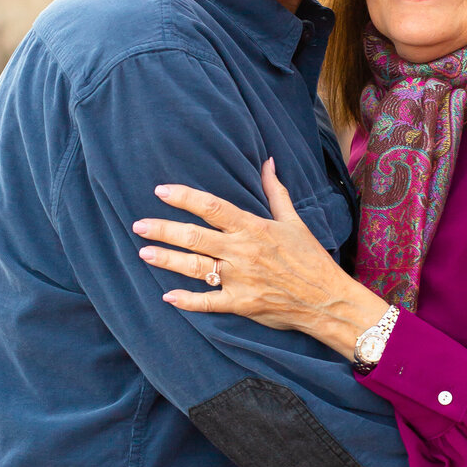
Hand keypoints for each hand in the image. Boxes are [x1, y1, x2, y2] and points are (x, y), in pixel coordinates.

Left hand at [132, 160, 386, 359]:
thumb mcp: (294, 221)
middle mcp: (242, 252)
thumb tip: (268, 162)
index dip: (184, 197)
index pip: (212, 207)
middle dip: (164, 229)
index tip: (161, 191)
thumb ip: (276, 192)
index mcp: (253, 228)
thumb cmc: (310, 259)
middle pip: (194, 237)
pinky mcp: (241, 304)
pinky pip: (208, 302)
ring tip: (145, 253)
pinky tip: (168, 297)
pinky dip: (187, 301)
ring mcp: (240, 279)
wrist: (327, 299)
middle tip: (139, 225)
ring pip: (195, 267)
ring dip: (167, 260)